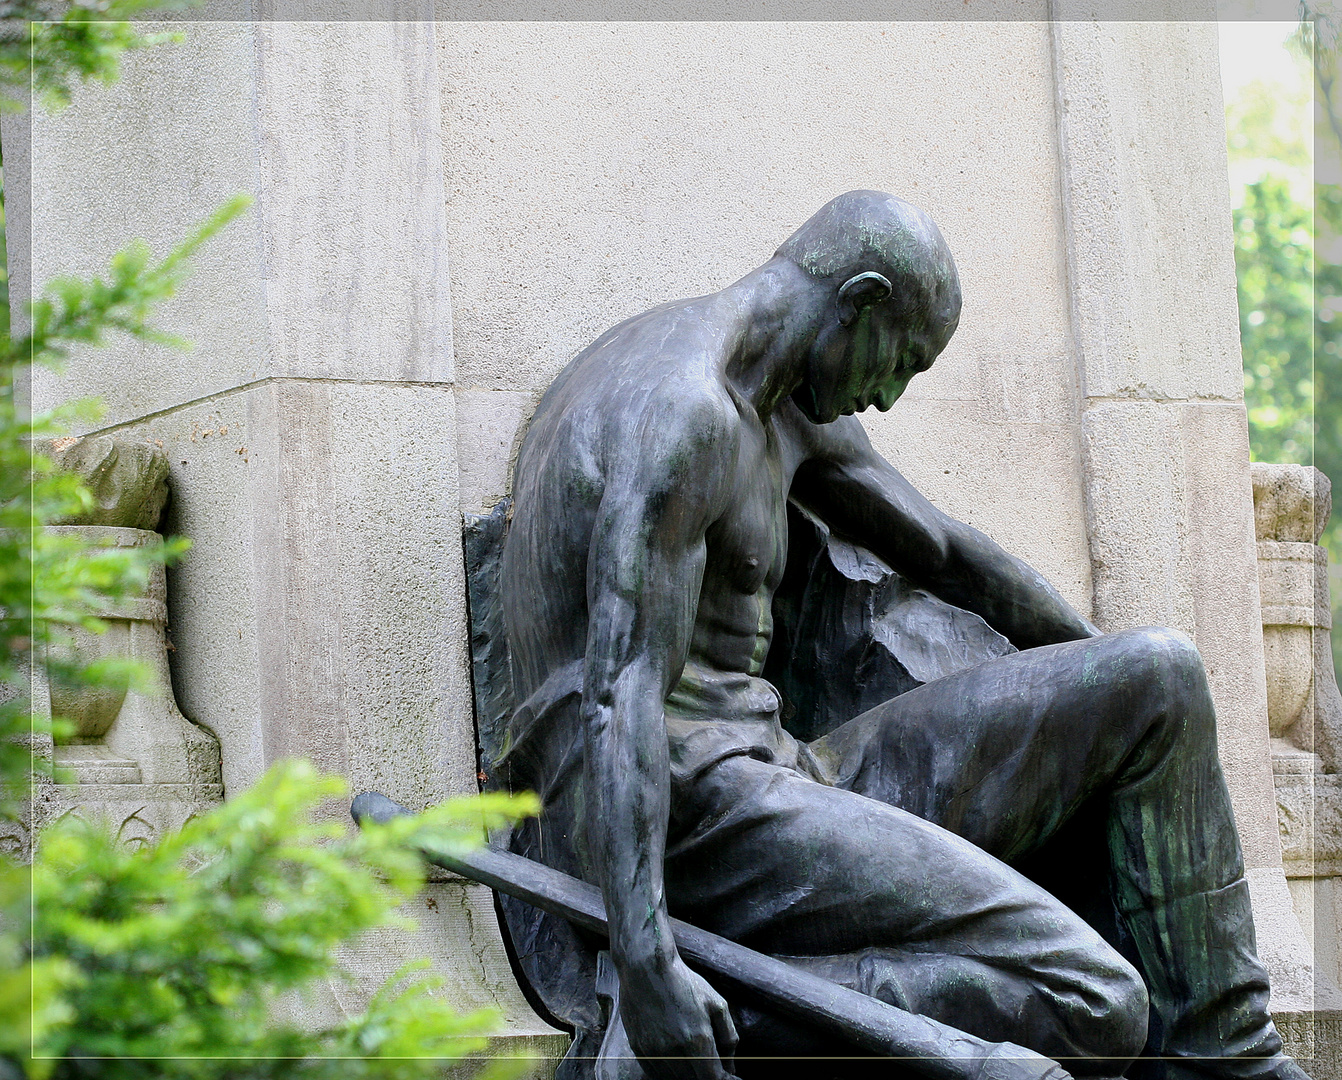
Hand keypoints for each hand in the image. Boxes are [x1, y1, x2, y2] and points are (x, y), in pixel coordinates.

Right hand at [617, 954, 737, 1079]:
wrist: (645, 967)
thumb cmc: (683, 982)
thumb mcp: (717, 1004)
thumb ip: (728, 1037)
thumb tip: (730, 1065)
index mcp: (698, 1041)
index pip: (713, 1079)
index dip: (722, 1079)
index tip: (725, 1074)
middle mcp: (675, 1052)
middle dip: (705, 1075)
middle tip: (709, 1062)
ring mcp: (654, 1053)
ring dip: (687, 1074)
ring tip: (690, 1054)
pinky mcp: (639, 1050)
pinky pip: (656, 1073)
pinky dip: (668, 1071)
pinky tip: (674, 1056)